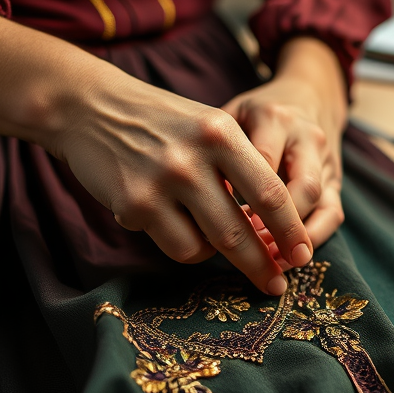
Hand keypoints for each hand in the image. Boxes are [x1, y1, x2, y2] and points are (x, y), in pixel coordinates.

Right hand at [0, 12, 313, 295]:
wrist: (91, 107)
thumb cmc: (162, 123)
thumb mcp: (210, 126)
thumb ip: (243, 168)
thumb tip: (275, 230)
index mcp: (223, 133)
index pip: (270, 193)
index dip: (291, 231)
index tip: (303, 256)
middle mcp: (194, 158)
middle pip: (241, 230)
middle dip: (263, 265)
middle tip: (276, 285)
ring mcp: (162, 183)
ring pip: (208, 247)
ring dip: (215, 252)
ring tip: (207, 232)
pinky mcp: (134, 205)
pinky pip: (177, 246)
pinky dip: (184, 246)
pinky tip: (172, 222)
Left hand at [222, 37, 347, 267]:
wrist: (309, 94)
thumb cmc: (256, 113)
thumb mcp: (232, 116)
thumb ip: (218, 150)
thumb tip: (206, 201)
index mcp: (274, 117)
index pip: (264, 162)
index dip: (248, 198)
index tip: (225, 222)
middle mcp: (306, 137)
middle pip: (301, 187)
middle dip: (278, 225)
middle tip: (253, 249)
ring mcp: (326, 161)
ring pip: (321, 204)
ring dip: (296, 237)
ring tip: (273, 261)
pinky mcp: (336, 179)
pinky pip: (333, 214)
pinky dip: (313, 239)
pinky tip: (289, 257)